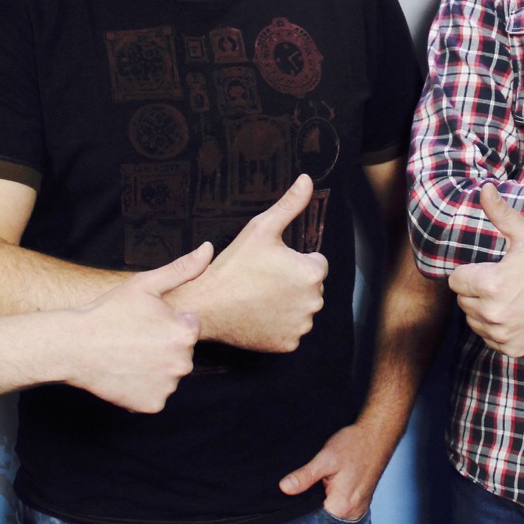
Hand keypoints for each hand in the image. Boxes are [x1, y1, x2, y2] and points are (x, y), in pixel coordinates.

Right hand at [73, 242, 209, 411]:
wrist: (74, 346)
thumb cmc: (108, 312)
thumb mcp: (145, 284)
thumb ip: (182, 269)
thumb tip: (208, 248)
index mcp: (185, 334)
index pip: (188, 328)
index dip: (166, 323)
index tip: (144, 321)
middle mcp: (182, 364)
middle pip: (180, 353)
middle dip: (163, 346)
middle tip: (134, 338)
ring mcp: (167, 387)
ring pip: (168, 374)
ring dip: (155, 367)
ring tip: (128, 354)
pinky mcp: (152, 405)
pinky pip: (155, 394)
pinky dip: (143, 388)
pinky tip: (126, 372)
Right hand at [177, 174, 328, 352]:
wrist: (206, 305)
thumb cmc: (233, 265)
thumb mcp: (261, 228)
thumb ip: (289, 204)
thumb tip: (307, 179)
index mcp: (313, 272)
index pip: (317, 262)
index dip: (294, 260)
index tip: (271, 263)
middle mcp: (314, 301)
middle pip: (311, 287)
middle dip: (293, 282)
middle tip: (263, 279)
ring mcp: (301, 325)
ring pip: (302, 309)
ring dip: (288, 303)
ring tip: (259, 296)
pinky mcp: (289, 344)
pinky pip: (291, 330)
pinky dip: (279, 324)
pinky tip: (259, 314)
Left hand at [278, 419, 392, 520]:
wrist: (376, 436)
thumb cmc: (354, 445)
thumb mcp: (325, 458)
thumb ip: (305, 476)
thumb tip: (284, 487)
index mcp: (341, 507)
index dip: (299, 518)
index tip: (288, 509)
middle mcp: (352, 513)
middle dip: (309, 514)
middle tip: (299, 497)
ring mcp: (358, 509)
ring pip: (332, 518)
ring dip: (321, 510)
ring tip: (312, 494)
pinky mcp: (360, 503)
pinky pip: (342, 512)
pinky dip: (331, 506)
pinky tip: (324, 494)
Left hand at [448, 183, 523, 357]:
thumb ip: (500, 213)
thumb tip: (484, 188)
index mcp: (490, 284)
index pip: (455, 280)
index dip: (470, 271)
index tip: (491, 268)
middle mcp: (492, 313)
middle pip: (463, 301)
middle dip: (477, 290)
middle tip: (504, 281)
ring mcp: (501, 334)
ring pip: (473, 321)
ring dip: (484, 310)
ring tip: (511, 298)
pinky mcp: (511, 349)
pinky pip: (489, 338)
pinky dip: (497, 329)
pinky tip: (517, 315)